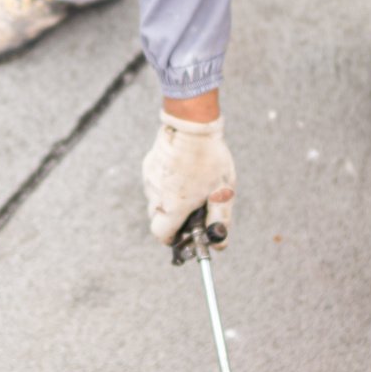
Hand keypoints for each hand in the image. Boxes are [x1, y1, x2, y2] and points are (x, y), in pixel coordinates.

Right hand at [144, 111, 235, 244]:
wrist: (192, 126)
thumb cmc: (210, 160)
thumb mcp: (222, 193)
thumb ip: (220, 221)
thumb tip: (220, 245)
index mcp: (173, 206)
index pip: (161, 235)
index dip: (172, 238)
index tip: (184, 234)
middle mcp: (156, 195)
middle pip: (157, 218)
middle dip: (172, 219)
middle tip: (191, 209)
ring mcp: (149, 179)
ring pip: (155, 199)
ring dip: (168, 199)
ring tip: (189, 184)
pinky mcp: (148, 165)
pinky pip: (154, 182)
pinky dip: (165, 183)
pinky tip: (181, 171)